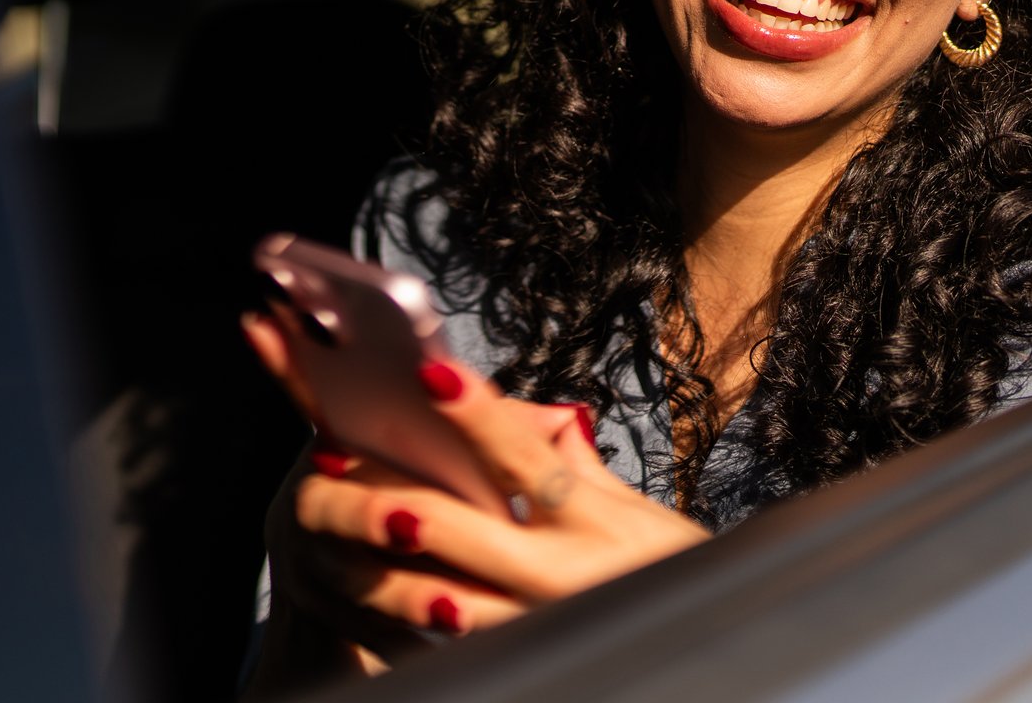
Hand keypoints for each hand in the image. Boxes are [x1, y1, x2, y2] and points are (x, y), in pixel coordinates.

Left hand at [242, 312, 711, 652]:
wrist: (708, 656)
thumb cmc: (670, 577)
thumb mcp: (637, 516)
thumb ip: (577, 466)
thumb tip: (537, 414)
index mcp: (597, 522)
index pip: (528, 458)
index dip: (480, 413)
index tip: (429, 369)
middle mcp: (566, 577)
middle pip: (463, 530)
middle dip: (390, 493)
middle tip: (327, 453)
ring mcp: (539, 628)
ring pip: (442, 599)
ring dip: (377, 560)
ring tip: (323, 522)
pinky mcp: (522, 662)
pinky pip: (451, 650)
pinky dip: (402, 621)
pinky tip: (355, 592)